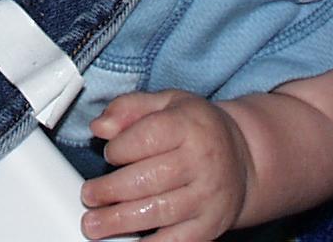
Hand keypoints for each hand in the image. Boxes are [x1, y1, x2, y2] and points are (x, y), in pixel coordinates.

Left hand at [79, 90, 251, 241]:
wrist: (243, 159)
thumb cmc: (197, 129)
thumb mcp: (168, 103)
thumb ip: (130, 108)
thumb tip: (100, 127)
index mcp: (190, 125)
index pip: (146, 138)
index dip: (119, 148)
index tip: (109, 154)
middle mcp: (203, 161)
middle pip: (148, 179)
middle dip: (110, 191)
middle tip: (89, 196)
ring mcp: (208, 197)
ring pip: (158, 212)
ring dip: (119, 221)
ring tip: (94, 225)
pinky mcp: (209, 226)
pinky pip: (175, 241)